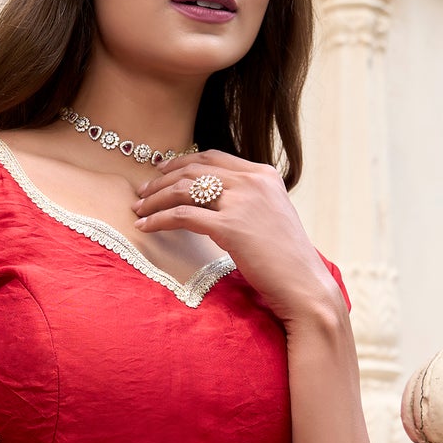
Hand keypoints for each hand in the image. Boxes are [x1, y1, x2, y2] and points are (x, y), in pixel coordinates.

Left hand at [133, 151, 341, 329]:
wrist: (305, 285)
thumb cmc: (286, 260)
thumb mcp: (271, 217)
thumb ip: (248, 201)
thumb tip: (214, 201)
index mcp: (264, 175)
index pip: (213, 157)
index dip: (182, 162)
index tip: (161, 171)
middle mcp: (253, 181)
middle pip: (194, 169)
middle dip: (162, 179)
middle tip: (142, 192)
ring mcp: (242, 202)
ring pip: (183, 189)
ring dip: (154, 198)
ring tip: (138, 210)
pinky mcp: (231, 227)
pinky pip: (182, 216)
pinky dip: (158, 220)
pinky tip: (144, 227)